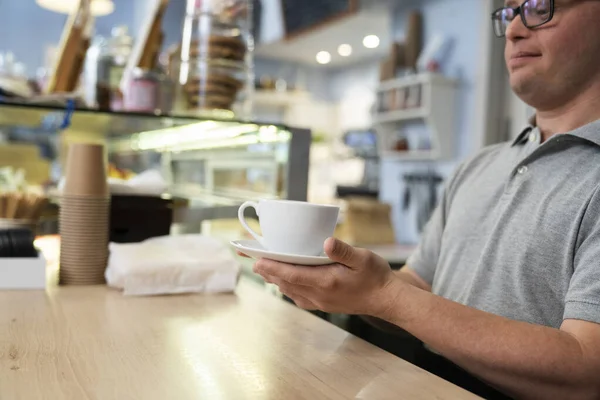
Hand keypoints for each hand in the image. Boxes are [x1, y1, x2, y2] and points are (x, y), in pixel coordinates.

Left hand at [253, 237, 401, 316]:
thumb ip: (343, 250)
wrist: (387, 299)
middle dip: (268, 272)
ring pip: (291, 291)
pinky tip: (285, 282)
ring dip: (276, 280)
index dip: (273, 267)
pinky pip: (299, 298)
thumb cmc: (376, 276)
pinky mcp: (324, 305)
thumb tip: (326, 242)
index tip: (257, 260)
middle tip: (253, 260)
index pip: (292, 275)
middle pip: (286, 283)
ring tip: (264, 269)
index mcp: (326, 282)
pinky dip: (288, 288)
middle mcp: (320, 295)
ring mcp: (321, 302)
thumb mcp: (363, 258)